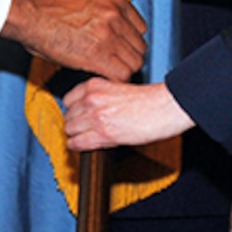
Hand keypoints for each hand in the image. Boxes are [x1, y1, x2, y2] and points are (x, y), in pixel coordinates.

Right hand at [1, 0, 146, 80]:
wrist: (29, 13)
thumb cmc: (47, 6)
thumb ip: (104, 12)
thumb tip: (113, 30)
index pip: (140, 27)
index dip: (129, 41)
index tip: (122, 48)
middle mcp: (116, 13)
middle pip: (139, 46)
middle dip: (128, 56)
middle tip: (114, 62)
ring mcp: (109, 34)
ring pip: (134, 62)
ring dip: (122, 69)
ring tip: (107, 70)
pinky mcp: (98, 54)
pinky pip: (121, 74)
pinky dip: (114, 79)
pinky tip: (102, 76)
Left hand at [63, 78, 193, 149]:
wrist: (163, 107)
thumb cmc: (148, 99)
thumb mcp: (117, 89)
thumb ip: (100, 96)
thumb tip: (87, 110)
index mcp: (95, 85)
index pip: (69, 99)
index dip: (74, 110)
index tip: (78, 115)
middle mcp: (92, 99)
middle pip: (68, 115)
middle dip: (75, 123)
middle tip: (83, 128)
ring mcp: (96, 116)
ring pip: (70, 129)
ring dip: (75, 135)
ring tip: (84, 137)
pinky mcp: (103, 134)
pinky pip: (77, 142)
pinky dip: (76, 146)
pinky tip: (81, 145)